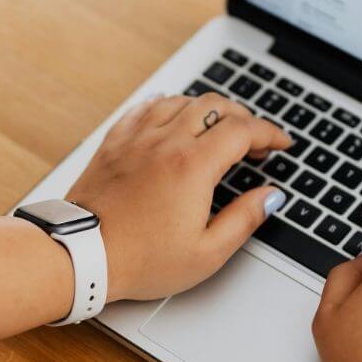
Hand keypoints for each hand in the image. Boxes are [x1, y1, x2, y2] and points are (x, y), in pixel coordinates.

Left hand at [66, 92, 291, 301]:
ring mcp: (137, 138)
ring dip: (206, 108)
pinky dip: (167, 106)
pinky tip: (171, 115)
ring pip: (180, 101)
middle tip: (253, 140)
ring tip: (217, 128)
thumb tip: (269, 197)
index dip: (269, 133)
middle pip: (214, 105)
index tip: (280, 143)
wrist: (81, 254)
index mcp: (193, 166)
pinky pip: (145, 108)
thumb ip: (244, 219)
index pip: (243, 130)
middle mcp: (165, 142)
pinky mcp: (114, 143)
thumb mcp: (206, 253)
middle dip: (242, 117)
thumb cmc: (140, 260)